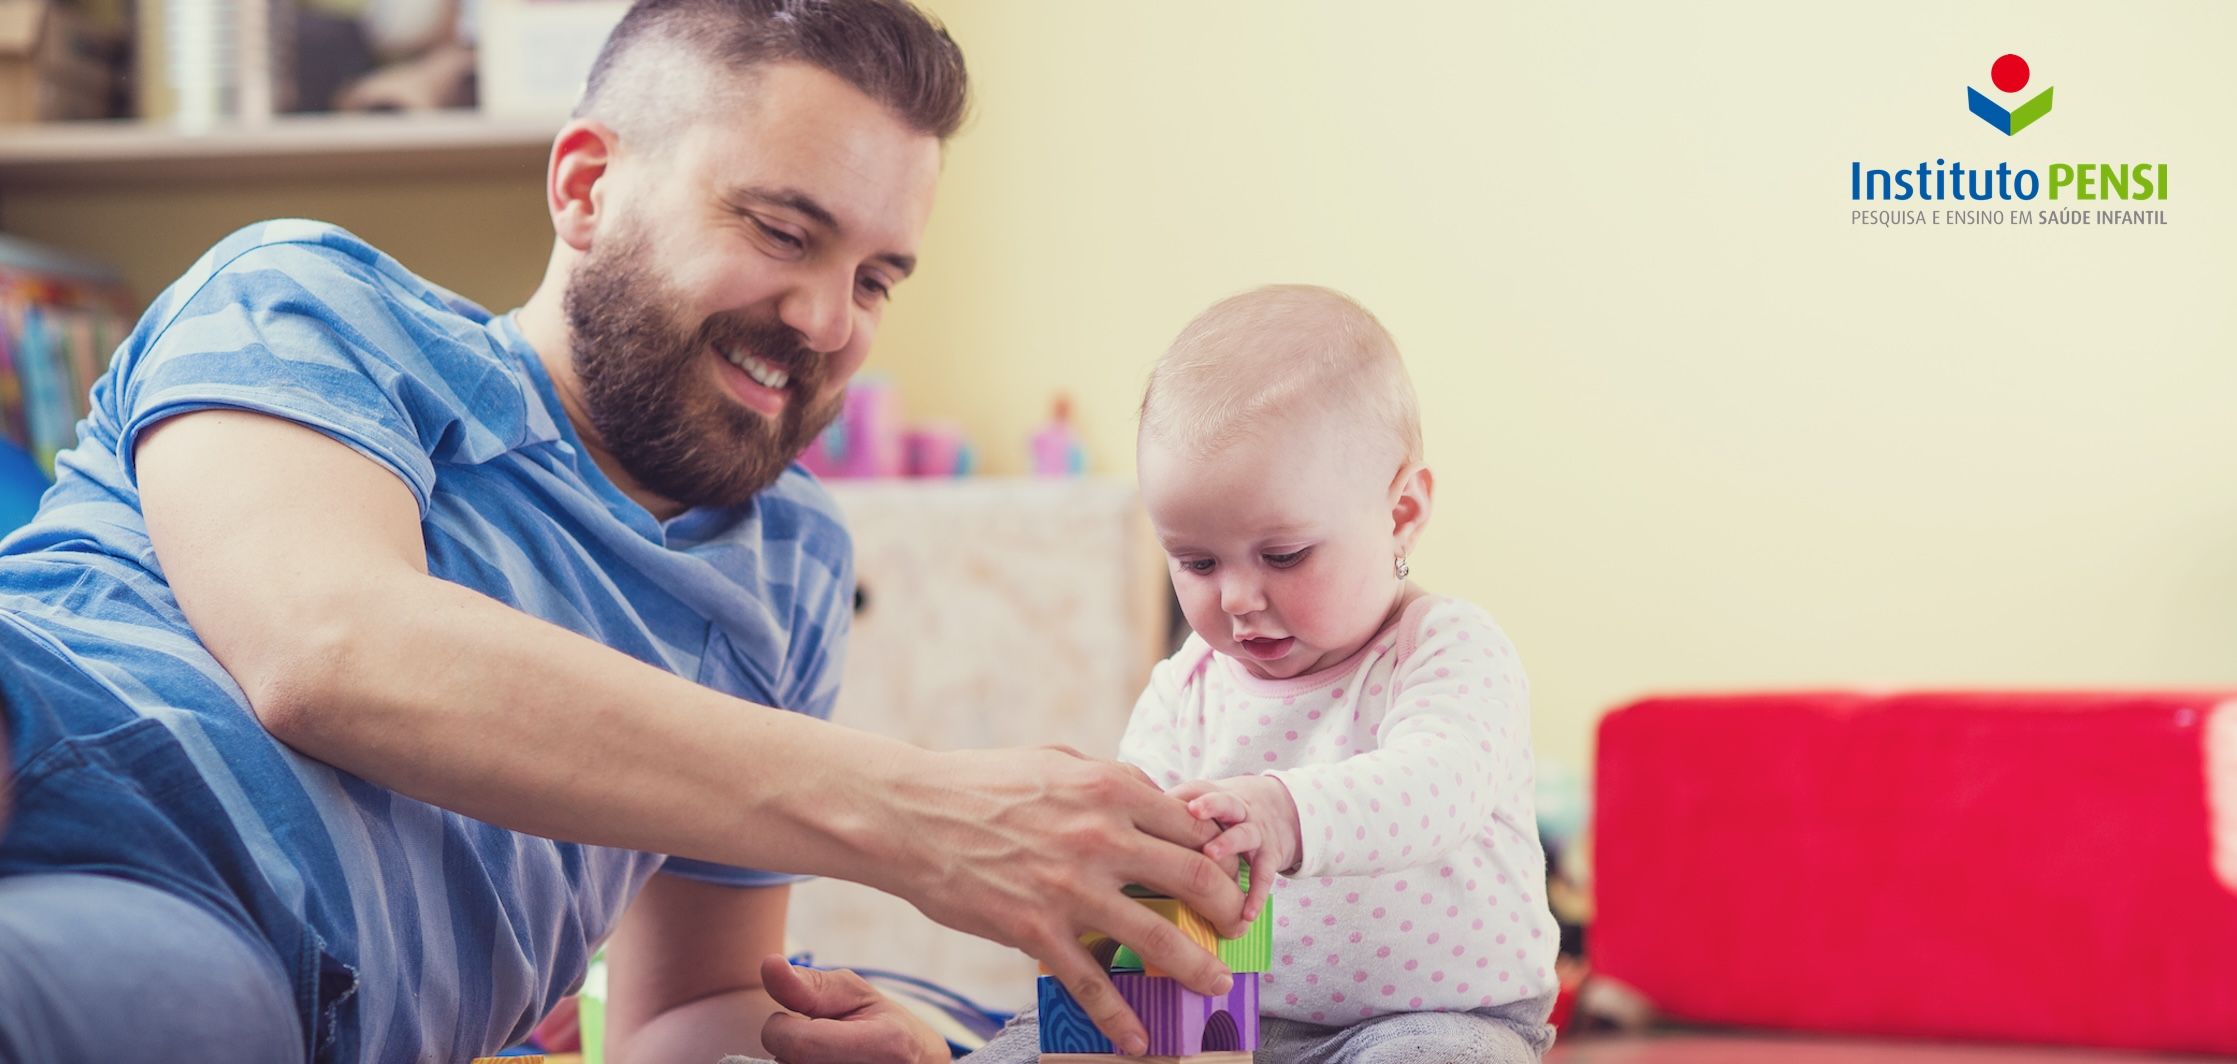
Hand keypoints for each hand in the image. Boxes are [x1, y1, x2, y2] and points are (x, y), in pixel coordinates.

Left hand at [758, 956, 946, 1063]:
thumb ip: (809, 986)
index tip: (789, 1020)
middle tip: (815, 1042)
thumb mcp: (855, 995)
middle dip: (790, 1052)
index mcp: (885, 1044)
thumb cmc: (881, 1023)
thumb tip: (769, 964)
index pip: (798, 1047)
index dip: (779, 1030)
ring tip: (822, 1056)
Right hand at [875, 746, 1245, 1055]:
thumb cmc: (981, 785)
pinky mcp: (1035, 931)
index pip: (1192, 825)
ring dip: (1197, 968)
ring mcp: (1070, 888)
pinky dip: (1119, 1018)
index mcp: (1109, 790)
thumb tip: (1160, 802)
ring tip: (1216, 985)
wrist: (909, 816)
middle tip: (1236, 928)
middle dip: (1227, 910)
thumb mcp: (1058, 762)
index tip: (1228, 874)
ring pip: (1157, 938)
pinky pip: (1091, 983)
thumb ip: (1112, 781)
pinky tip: (1138, 1039)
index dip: (1220, 853)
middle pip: (1194, 879)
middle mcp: (1100, 838)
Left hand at [1170, 774, 1301, 923]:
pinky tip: (1244, 914)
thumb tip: (1114, 837)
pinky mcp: (1270, 854)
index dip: (1180, 795)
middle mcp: (1234, 808)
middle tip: (1193, 812)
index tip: (1161, 799)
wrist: (1275, 808)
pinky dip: (1256, 894)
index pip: (1193, 790)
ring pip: (1244, 833)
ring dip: (1228, 843)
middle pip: (1223, 801)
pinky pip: (1265, 874)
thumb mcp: (1193, 802)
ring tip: (1212, 857)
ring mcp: (1255, 830)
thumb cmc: (1219, 812)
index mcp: (1207, 796)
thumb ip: (1158, 815)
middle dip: (1210, 806)